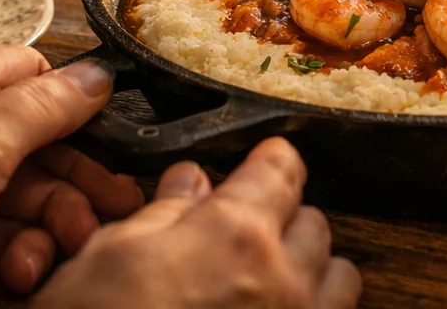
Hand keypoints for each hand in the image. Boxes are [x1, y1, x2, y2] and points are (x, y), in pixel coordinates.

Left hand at [0, 47, 137, 302]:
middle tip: (116, 211)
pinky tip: (21, 274)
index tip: (117, 137)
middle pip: (37, 149)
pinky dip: (13, 260)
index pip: (31, 78)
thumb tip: (98, 75)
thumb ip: (42, 109)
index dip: (77, 105)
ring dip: (50, 228)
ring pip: (20, 204)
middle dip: (79, 180)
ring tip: (60, 252)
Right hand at [33, 138, 360, 308]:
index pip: (282, 169)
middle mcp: (282, 281)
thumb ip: (163, 215)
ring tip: (264, 283)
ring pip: (338, 277)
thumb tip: (190, 183)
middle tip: (240, 236)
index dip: (266, 163)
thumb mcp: (108, 260)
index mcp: (236, 235)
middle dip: (283, 221)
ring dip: (310, 272)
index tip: (258, 166)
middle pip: (314, 222)